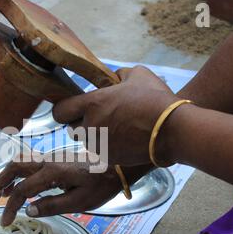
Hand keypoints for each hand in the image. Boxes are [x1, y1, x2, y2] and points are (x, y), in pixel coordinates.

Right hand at [0, 155, 151, 225]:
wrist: (120, 165)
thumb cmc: (102, 184)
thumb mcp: (80, 201)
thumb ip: (52, 205)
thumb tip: (29, 210)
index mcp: (52, 172)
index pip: (22, 190)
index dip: (11, 207)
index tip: (6, 222)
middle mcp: (48, 161)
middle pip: (14, 167)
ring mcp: (52, 158)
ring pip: (21, 162)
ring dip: (7, 176)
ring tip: (0, 193)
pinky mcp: (57, 160)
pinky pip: (31, 164)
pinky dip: (19, 174)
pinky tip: (21, 186)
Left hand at [53, 66, 179, 165]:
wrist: (173, 130)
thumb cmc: (155, 99)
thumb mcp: (137, 75)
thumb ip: (118, 76)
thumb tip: (113, 78)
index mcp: (92, 104)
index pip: (59, 112)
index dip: (63, 110)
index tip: (70, 108)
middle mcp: (90, 126)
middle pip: (72, 128)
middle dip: (81, 122)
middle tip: (98, 117)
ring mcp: (99, 145)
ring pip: (87, 141)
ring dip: (95, 135)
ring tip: (116, 128)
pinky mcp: (109, 158)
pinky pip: (101, 152)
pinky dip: (108, 147)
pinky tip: (124, 139)